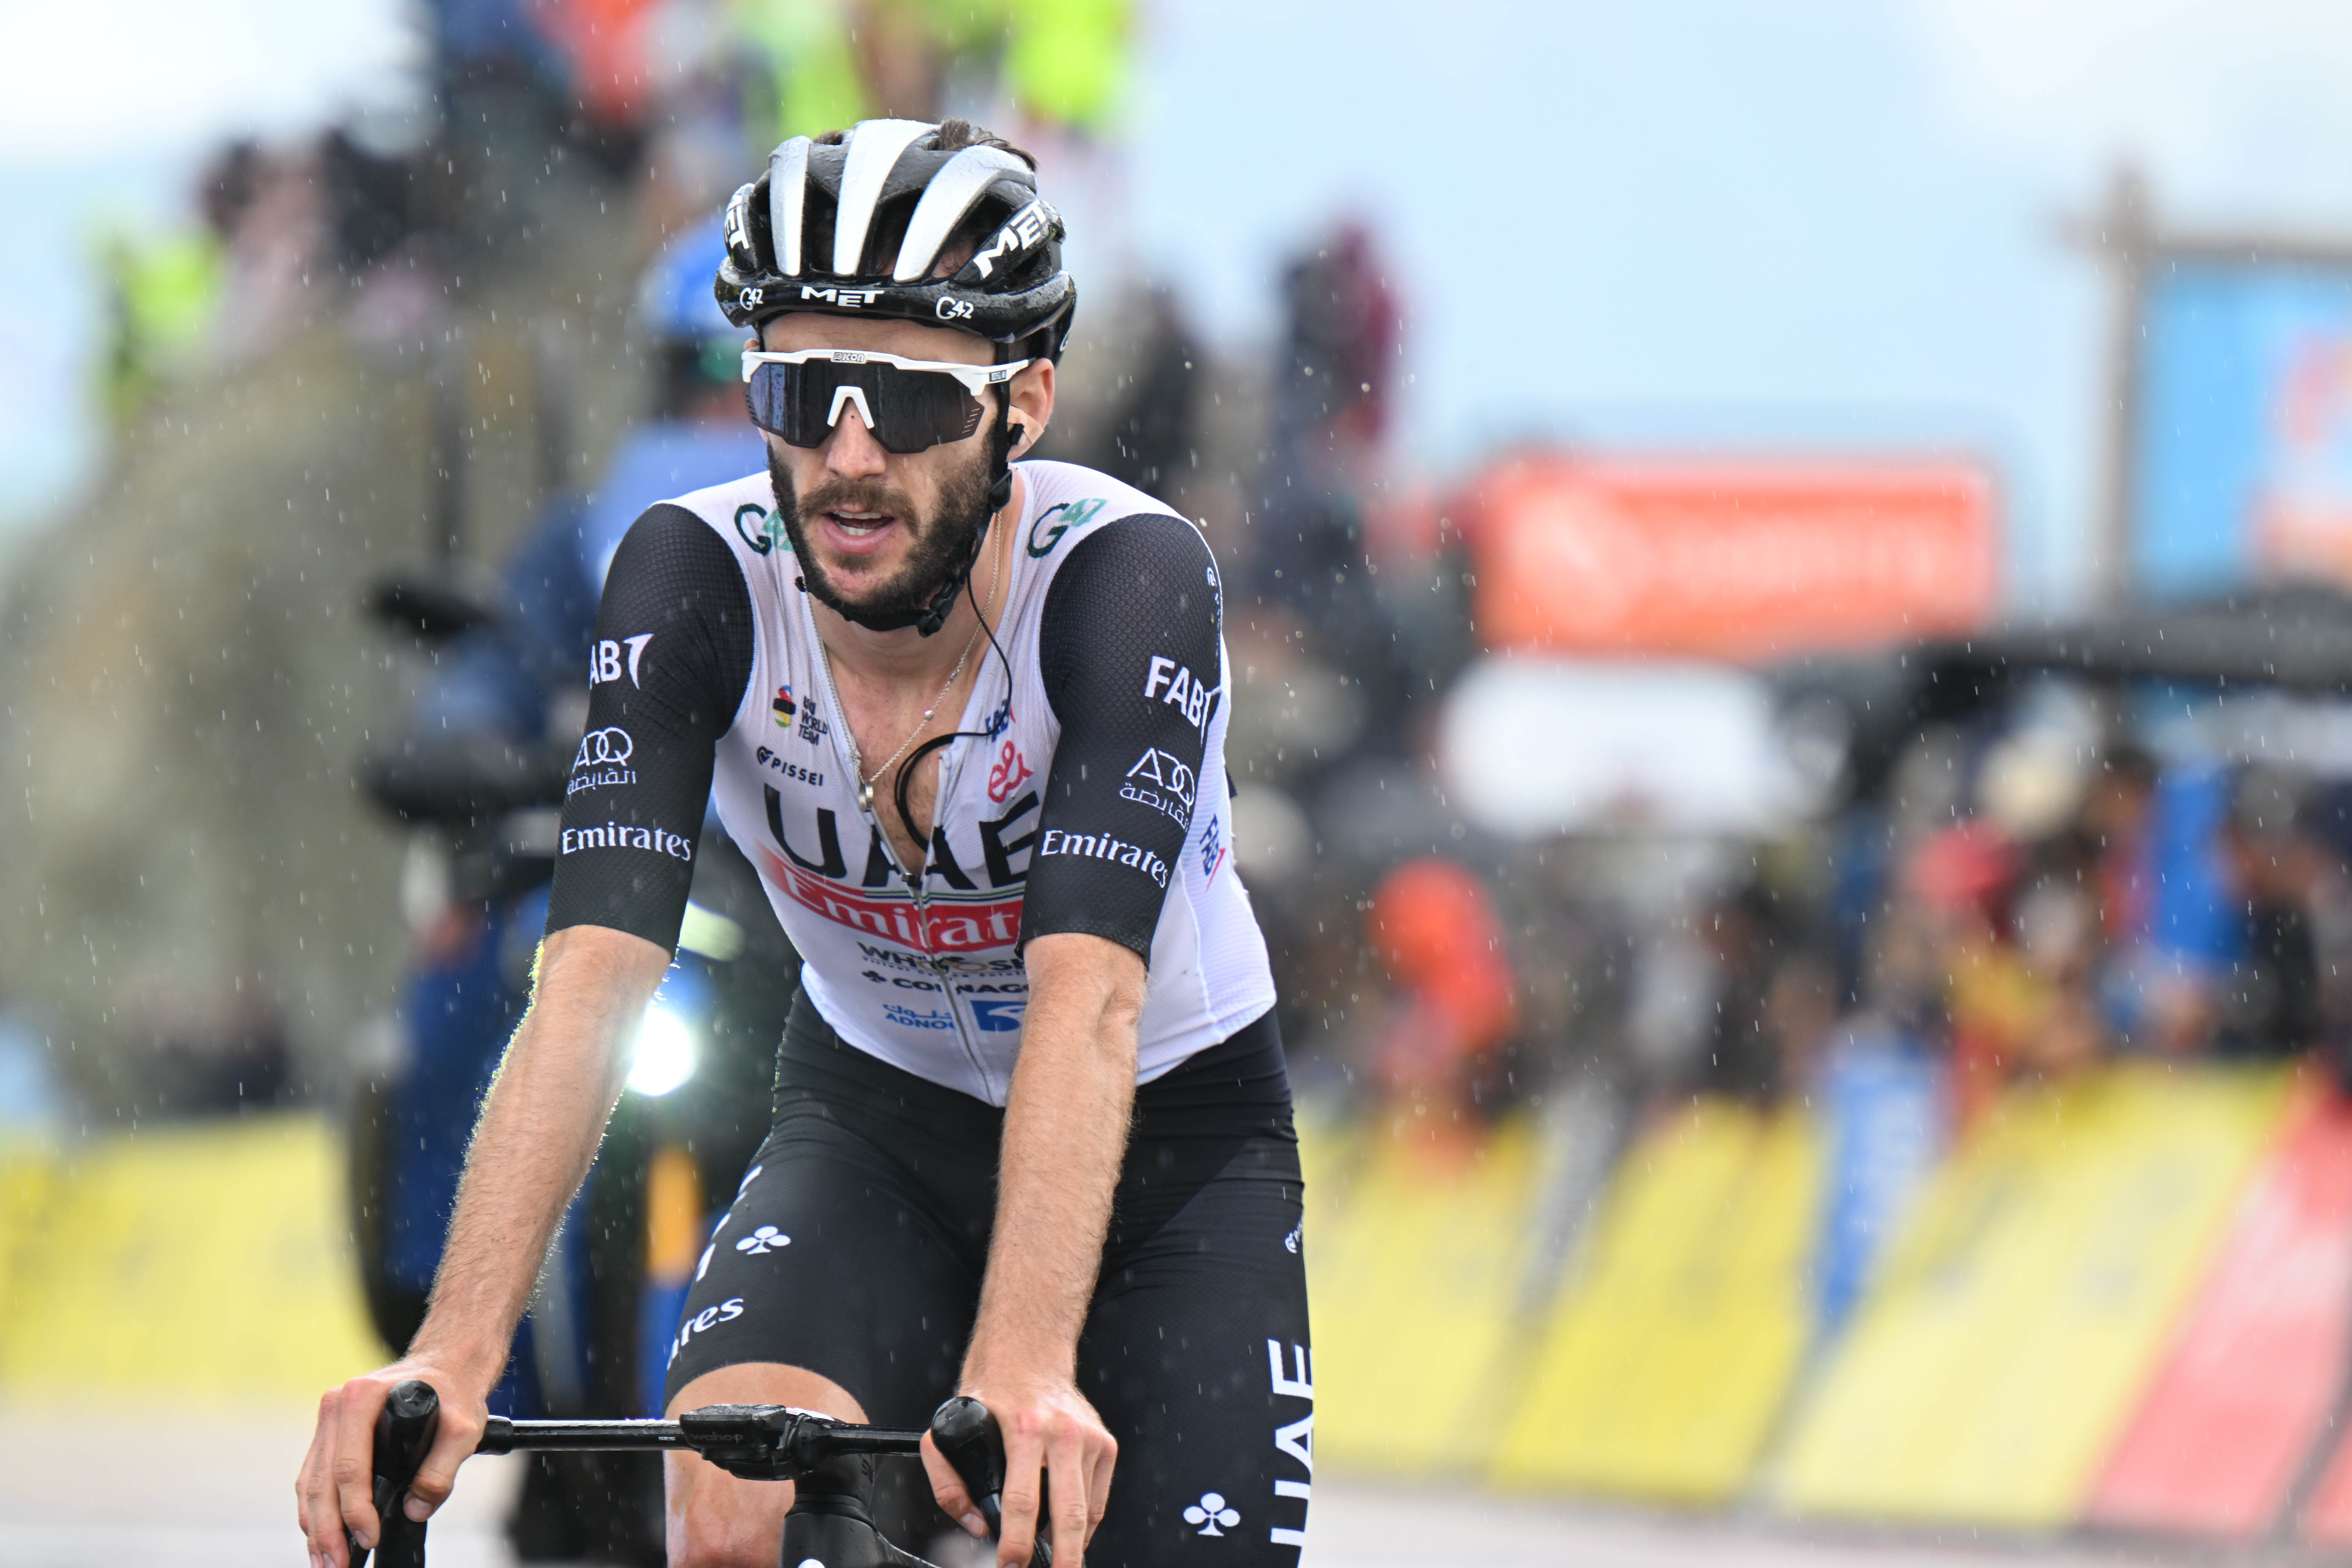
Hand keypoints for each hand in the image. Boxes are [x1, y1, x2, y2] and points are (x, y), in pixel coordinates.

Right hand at [295, 1357, 485, 1566]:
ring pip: (312, 1484)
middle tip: (336, 1565)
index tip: (368, 1538)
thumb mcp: (464, 1428)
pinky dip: (314, 1510)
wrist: (449, 1365)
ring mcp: (330, 1419)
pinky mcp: (330, 1434)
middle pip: (323, 1480)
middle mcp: (338, 1405)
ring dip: (315, 1527)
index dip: (356, 1509)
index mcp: (364, 1398)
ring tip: (325, 1561)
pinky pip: (314, 1478)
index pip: (350, 1466)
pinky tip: (321, 1536)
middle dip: (327, 1530)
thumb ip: (442, 1470)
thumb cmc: (455, 1390)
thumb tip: (416, 1509)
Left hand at [922, 1373, 1114, 1566]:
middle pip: (1068, 1513)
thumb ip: (948, 1482)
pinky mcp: (1105, 1443)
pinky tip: (1069, 1534)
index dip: (1016, 1542)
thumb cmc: (992, 1390)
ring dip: (1073, 1546)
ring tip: (1059, 1561)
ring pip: (1087, 1511)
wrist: (1029, 1353)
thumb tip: (976, 1524)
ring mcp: (1089, 1438)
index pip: (1022, 1501)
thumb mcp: (949, 1428)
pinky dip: (1085, 1523)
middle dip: (1061, 1557)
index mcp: (1023, 1427)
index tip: (1010, 1564)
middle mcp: (1062, 1431)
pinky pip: (1098, 1499)